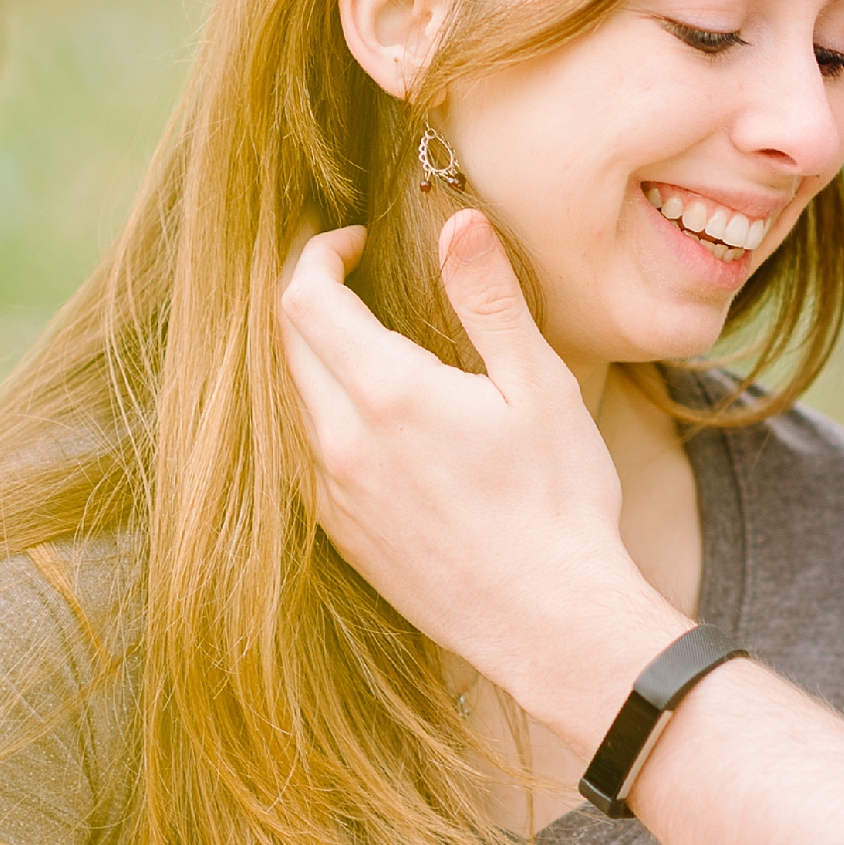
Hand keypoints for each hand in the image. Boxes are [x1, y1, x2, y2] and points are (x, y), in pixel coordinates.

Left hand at [277, 212, 686, 744]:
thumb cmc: (559, 503)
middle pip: (284, 344)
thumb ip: (490, 298)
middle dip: (310, 296)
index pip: (305, 300)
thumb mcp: (539, 387)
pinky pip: (299, 452)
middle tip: (353, 274)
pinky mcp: (340, 533)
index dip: (319, 254)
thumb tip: (460, 222)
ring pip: (286, 399)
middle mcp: (340, 443)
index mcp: (388, 395)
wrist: (550, 621)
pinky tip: (362, 411)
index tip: (356, 241)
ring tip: (359, 336)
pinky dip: (315, 411)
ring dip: (309, 355)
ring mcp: (332, 494)